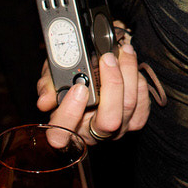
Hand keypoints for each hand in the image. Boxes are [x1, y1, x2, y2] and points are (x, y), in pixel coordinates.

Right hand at [34, 36, 150, 145]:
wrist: (94, 74)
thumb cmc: (71, 78)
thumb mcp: (53, 76)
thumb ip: (48, 85)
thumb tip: (45, 100)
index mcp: (67, 127)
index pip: (62, 135)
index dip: (69, 114)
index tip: (78, 87)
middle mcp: (93, 133)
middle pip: (109, 121)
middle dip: (112, 85)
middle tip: (107, 59)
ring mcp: (117, 129)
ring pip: (129, 106)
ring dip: (129, 74)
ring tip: (123, 51)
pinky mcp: (135, 120)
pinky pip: (143, 105)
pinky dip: (139, 82)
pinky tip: (131, 67)